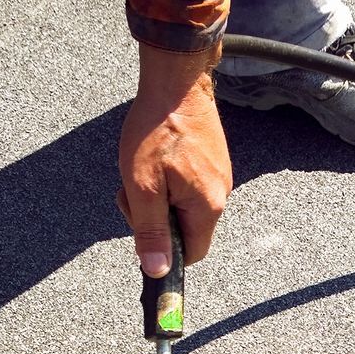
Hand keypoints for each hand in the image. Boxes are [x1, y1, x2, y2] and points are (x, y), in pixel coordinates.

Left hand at [118, 44, 231, 276]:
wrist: (175, 81)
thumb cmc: (156, 130)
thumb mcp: (143, 187)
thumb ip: (150, 231)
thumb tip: (158, 271)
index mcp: (207, 207)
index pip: (192, 254)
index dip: (165, 250)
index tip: (142, 228)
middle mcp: (220, 195)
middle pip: (187, 230)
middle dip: (156, 219)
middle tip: (134, 191)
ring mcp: (219, 176)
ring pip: (185, 207)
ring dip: (159, 198)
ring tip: (142, 170)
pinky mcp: (214, 161)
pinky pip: (190, 187)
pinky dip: (168, 182)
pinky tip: (155, 160)